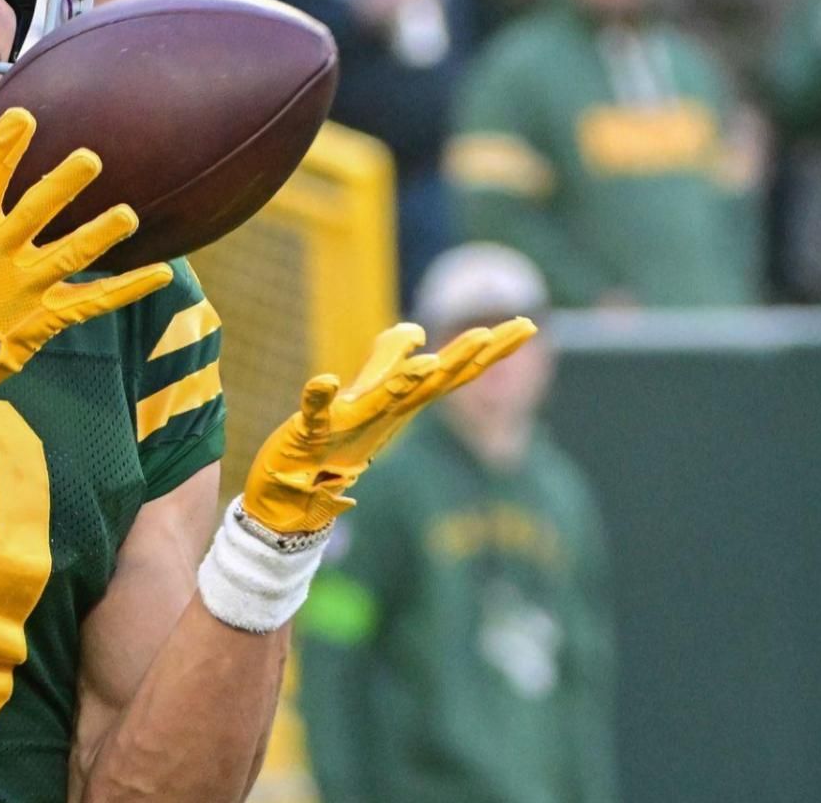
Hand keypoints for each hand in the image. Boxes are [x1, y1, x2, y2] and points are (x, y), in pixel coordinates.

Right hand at [0, 108, 172, 409]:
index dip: (4, 147)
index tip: (26, 116)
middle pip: (34, 213)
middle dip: (61, 186)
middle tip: (90, 159)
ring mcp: (25, 286)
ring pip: (69, 256)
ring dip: (100, 235)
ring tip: (127, 215)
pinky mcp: (45, 317)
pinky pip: (92, 301)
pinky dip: (127, 289)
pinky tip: (161, 274)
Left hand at [241, 317, 537, 532]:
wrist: (292, 496)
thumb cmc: (333, 444)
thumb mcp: (367, 393)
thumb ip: (389, 359)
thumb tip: (417, 330)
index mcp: (402, 404)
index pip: (455, 373)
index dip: (491, 350)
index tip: (528, 324)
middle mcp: (384, 414)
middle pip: (433, 383)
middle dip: (463, 359)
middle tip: (494, 333)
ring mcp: (349, 424)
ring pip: (384, 397)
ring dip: (405, 380)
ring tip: (429, 362)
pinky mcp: (310, 434)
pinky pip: (315, 413)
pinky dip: (319, 396)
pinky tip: (324, 379)